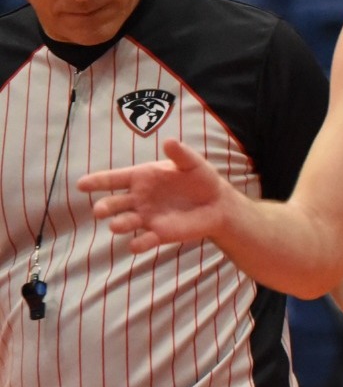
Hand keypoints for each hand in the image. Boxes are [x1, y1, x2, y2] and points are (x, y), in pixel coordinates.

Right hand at [77, 139, 233, 251]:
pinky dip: (139, 244)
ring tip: (116, 226)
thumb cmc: (200, 178)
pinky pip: (144, 240)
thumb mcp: (192, 163)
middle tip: (100, 211)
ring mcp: (146, 217)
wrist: (217, 203)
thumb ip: (180, 154)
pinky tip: (136, 245)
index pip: (113, 179)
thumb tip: (169, 141)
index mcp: (140, 178)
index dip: (97, 181)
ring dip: (119, 225)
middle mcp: (137, 199)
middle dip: (104, 207)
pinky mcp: (158, 234)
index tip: (81, 184)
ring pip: (125, 222)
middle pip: (113, 203)